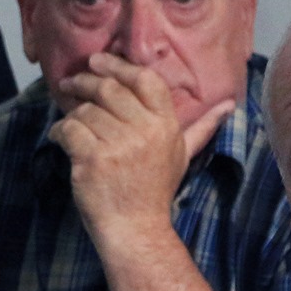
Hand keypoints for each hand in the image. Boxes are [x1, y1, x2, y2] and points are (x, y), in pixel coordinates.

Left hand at [50, 54, 234, 247]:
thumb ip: (203, 127)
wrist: (136, 228)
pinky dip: (60, 130)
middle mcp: (145, 131)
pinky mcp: (92, 159)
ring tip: (71, 121)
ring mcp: (117, 145)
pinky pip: (69, 129)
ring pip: (86, 110)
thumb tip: (229, 105)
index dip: (119, 66)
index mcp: (166, 125)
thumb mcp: (183, 155)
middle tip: (72, 82)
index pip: (144, 79)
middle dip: (85, 81)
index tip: (98, 62)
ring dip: (73, 113)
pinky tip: (61, 136)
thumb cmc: (156, 190)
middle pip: (109, 89)